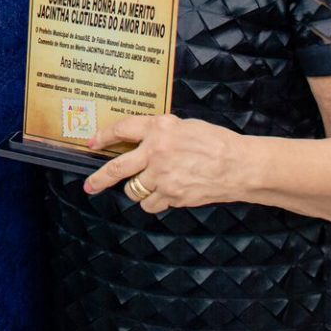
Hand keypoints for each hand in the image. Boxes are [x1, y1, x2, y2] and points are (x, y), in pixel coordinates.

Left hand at [82, 114, 244, 213]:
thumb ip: (160, 132)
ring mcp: (162, 176)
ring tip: (150, 184)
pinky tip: (166, 193)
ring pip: (133, 189)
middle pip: (117, 168)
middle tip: (90, 185)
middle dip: (99, 179)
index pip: (121, 129)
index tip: (93, 142)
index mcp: (159, 128)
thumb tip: (140, 139)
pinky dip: (154, 201)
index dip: (103, 136)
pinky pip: (150, 204)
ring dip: (137, 189)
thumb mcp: (185, 126)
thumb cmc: (216, 143)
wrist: (240, 166)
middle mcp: (156, 151)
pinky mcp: (172, 195)